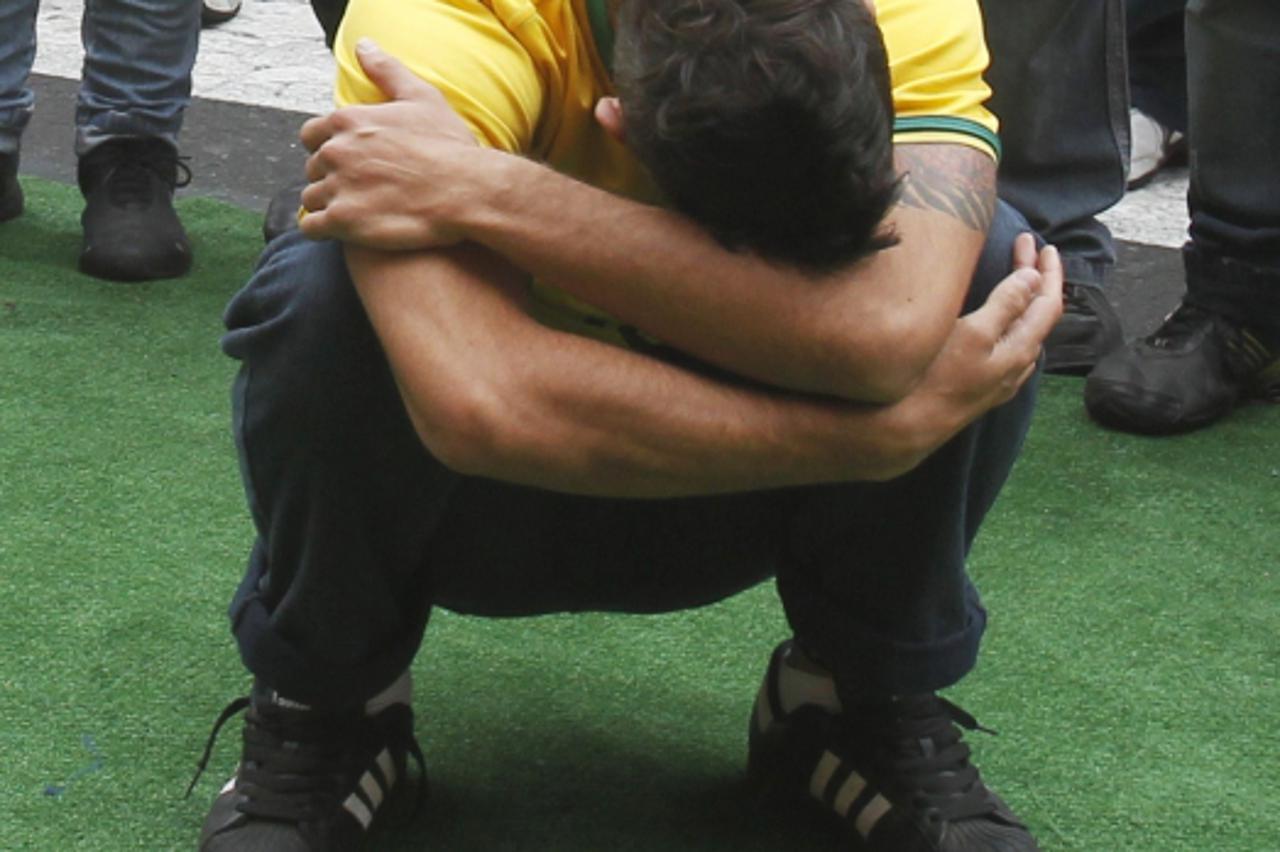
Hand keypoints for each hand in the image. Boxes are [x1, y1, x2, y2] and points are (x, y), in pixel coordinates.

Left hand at [297, 39, 480, 248]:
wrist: (467, 192)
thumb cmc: (449, 146)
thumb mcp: (422, 98)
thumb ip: (387, 71)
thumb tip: (363, 46)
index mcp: (347, 121)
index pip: (312, 135)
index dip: (329, 148)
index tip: (350, 160)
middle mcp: (335, 151)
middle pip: (314, 168)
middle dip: (332, 178)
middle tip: (362, 189)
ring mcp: (337, 187)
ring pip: (312, 198)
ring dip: (328, 205)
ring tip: (357, 212)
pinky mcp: (343, 222)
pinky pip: (312, 227)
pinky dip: (323, 229)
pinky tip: (345, 230)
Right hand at [906, 233, 1063, 452]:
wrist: (910, 424)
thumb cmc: (937, 375)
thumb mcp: (974, 333)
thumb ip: (1006, 304)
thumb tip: (1034, 278)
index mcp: (1021, 347)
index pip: (1048, 302)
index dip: (1048, 271)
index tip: (1042, 244)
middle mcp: (1019, 364)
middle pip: (1040, 315)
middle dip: (1037, 278)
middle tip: (1027, 247)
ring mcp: (1002, 377)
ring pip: (1025, 331)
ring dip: (1025, 299)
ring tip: (1019, 276)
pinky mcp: (984, 385)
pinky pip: (1011, 345)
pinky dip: (1012, 320)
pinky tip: (1002, 321)